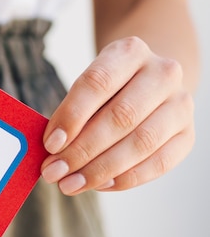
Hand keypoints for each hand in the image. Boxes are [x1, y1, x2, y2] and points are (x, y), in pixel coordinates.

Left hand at [41, 36, 194, 194]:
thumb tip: (52, 149)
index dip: (71, 116)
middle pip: (121, 117)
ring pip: (141, 143)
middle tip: (53, 172)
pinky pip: (159, 164)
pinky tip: (99, 185)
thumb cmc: (107, 87)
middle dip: (82, 150)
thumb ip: (70, 112)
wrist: (149, 81)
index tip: (50, 144)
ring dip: (100, 170)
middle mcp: (163, 73)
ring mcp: (180, 104)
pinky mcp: (187, 134)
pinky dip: (125, 179)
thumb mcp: (87, 85)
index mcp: (130, 51)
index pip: (98, 83)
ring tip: (70, 184)